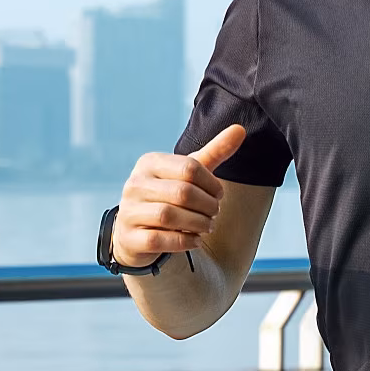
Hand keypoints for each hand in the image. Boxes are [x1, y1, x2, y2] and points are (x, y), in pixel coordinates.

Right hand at [111, 124, 246, 267]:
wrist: (135, 229)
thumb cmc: (168, 195)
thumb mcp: (188, 173)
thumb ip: (214, 152)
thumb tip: (240, 129)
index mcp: (150, 163)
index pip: (189, 167)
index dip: (211, 183)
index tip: (218, 194)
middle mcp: (135, 184)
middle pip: (182, 192)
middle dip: (207, 206)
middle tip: (215, 213)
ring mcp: (129, 211)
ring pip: (169, 216)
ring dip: (197, 224)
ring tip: (207, 226)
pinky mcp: (129, 237)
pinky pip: (158, 240)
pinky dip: (183, 242)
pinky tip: (195, 240)